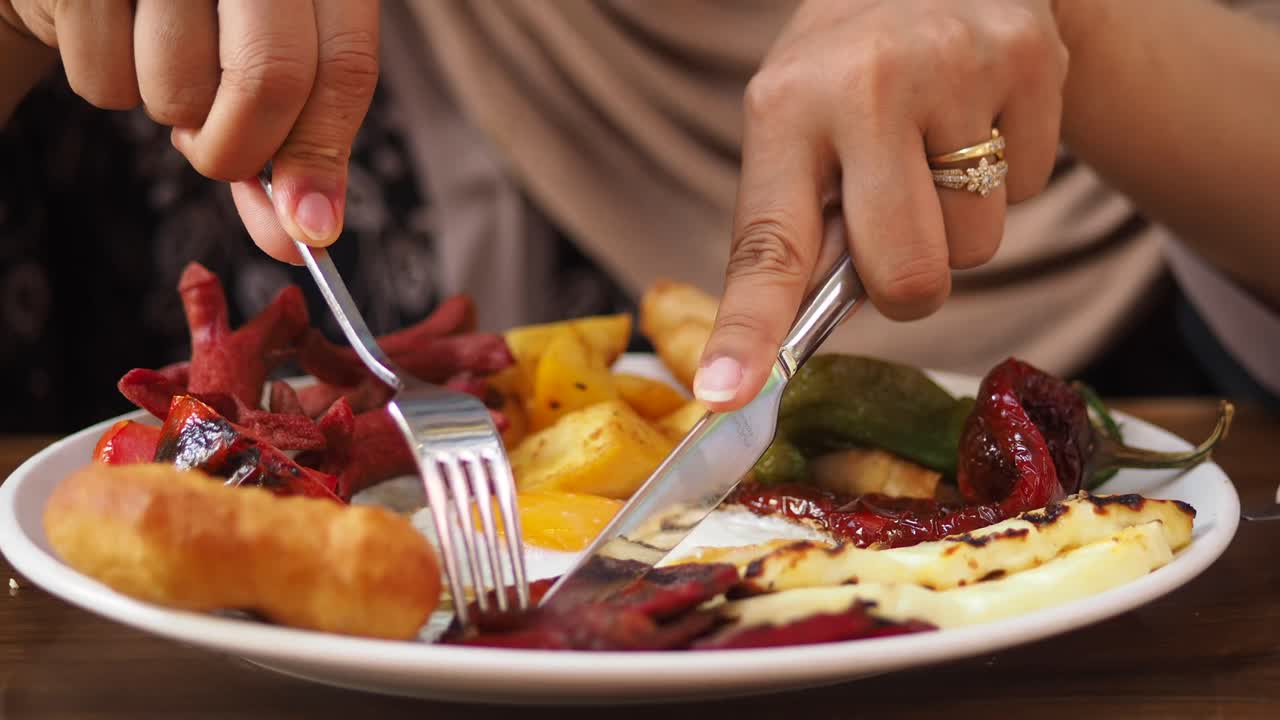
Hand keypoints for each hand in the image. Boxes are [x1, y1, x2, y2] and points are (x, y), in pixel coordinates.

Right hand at [0, 0, 379, 262]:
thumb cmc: (200, 26)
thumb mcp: (265, 71)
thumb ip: (296, 147)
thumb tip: (309, 236)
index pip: (346, 64)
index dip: (326, 153)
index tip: (310, 227)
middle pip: (272, 78)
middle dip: (243, 150)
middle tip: (221, 156)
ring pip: (182, 89)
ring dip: (174, 116)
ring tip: (166, 64)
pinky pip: (107, 80)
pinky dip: (111, 86)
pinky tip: (117, 37)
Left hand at [694, 0, 1067, 408]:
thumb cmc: (850, 70)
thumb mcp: (798, 121)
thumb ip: (801, 222)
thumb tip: (794, 341)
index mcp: (784, 108)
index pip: (766, 246)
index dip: (747, 331)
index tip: (725, 395)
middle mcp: (865, 84)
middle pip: (906, 277)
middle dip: (907, 281)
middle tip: (897, 220)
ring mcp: (955, 68)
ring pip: (976, 246)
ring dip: (958, 223)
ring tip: (935, 144)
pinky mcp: (1031, 60)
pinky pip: (1025, 193)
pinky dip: (1004, 174)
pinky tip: (978, 115)